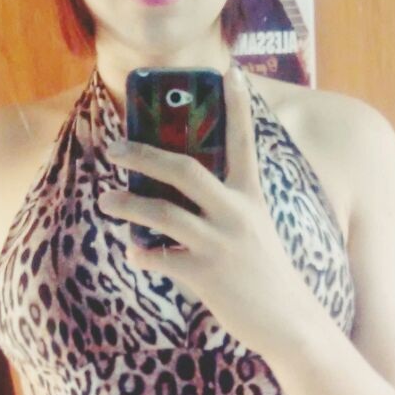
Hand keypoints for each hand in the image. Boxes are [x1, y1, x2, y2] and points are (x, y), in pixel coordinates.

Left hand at [98, 64, 299, 352]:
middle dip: (143, 155)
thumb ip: (228, 209)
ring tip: (105, 202)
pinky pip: (159, 259)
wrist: (290, 321)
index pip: (244, 142)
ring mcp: (220, 244)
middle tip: (114, 149)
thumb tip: (182, 198)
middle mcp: (236, 214)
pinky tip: (134, 254)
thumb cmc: (269, 275)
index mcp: (251, 198)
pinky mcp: (206, 275)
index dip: (238, 106)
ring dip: (127, 205)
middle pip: (183, 170)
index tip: (230, 72)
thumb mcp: (257, 230)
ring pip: (162, 213)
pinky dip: (142, 255)